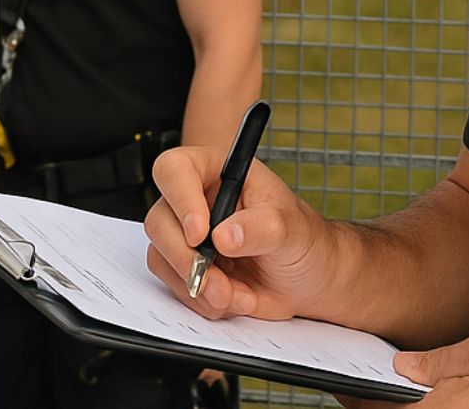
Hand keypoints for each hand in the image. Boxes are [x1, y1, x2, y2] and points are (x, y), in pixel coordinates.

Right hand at [146, 148, 334, 320]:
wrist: (308, 280)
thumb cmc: (302, 239)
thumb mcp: (291, 229)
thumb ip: (262, 227)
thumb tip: (224, 236)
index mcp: (222, 173)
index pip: (178, 168)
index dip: (181, 198)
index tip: (200, 233)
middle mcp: (199, 200)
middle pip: (160, 219)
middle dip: (186, 258)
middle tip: (216, 279)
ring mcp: (189, 235)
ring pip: (161, 256)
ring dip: (195, 284)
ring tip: (233, 293)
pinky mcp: (188, 267)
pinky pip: (173, 284)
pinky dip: (199, 300)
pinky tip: (232, 297)